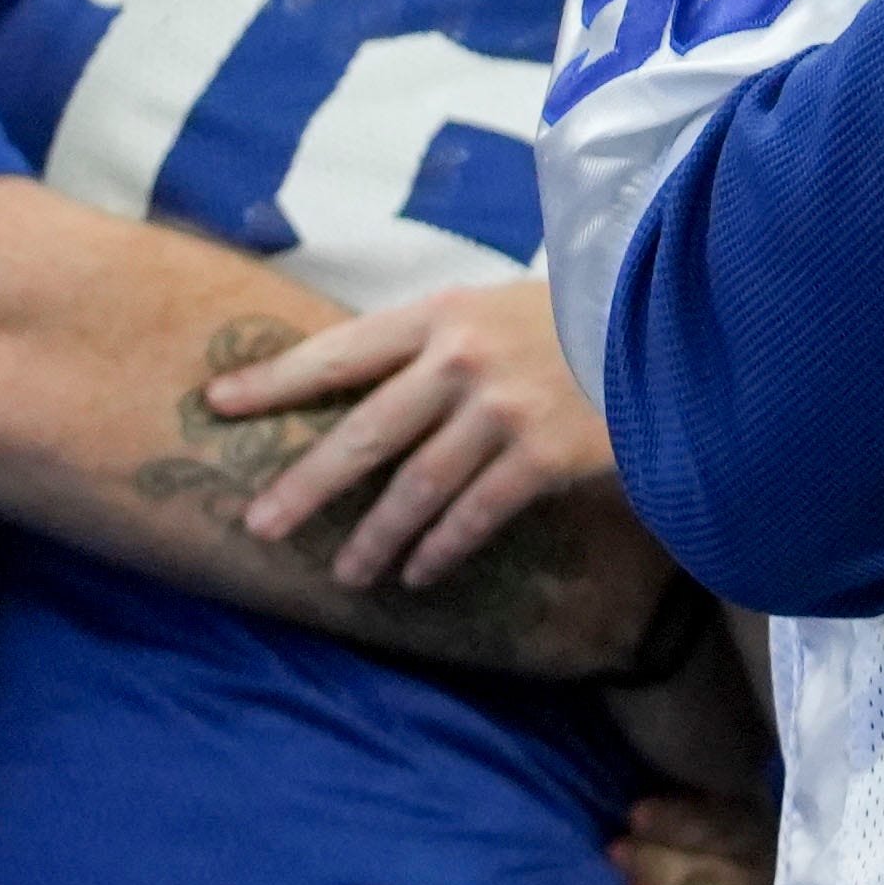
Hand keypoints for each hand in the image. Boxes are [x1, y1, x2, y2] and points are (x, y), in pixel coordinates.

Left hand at [214, 280, 618, 590]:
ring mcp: (503, 409)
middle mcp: (462, 359)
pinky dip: (440, 548)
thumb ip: (433, 345)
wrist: (666, 325)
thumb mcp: (495, 308)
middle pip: (362, 430)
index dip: (274, 379)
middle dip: (305, 483)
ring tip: (342, 574)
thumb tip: (361, 390)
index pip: (338, 350)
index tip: (216, 404)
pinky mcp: (544, 454)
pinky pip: (474, 514)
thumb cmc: (575, 319)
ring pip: (415, 486)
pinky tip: (415, 575)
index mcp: (440, 314)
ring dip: (373, 536)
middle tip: (257, 524)